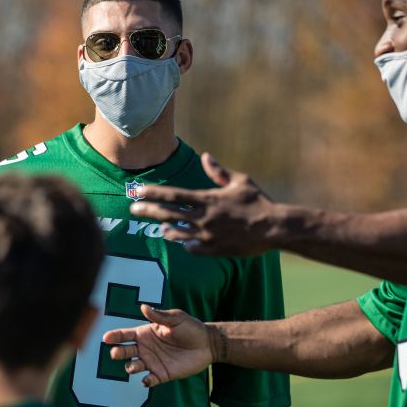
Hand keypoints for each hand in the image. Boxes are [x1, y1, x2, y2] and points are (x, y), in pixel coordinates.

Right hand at [102, 304, 216, 386]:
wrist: (207, 344)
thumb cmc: (191, 328)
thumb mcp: (176, 318)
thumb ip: (160, 316)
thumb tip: (143, 307)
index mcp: (145, 333)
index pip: (125, 335)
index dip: (115, 336)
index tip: (106, 338)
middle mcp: (145, 348)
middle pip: (125, 351)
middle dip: (118, 352)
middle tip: (115, 353)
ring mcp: (152, 362)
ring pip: (134, 366)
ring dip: (130, 367)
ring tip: (133, 366)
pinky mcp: (162, 375)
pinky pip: (149, 380)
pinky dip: (146, 381)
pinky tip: (147, 380)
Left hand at [129, 152, 279, 256]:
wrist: (274, 228)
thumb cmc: (259, 201)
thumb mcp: (240, 181)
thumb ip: (219, 172)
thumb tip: (205, 156)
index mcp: (208, 199)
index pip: (173, 195)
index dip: (153, 193)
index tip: (137, 191)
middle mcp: (203, 218)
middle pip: (168, 214)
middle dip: (148, 210)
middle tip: (132, 209)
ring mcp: (207, 235)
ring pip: (177, 233)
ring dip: (165, 228)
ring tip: (159, 226)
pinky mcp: (214, 250)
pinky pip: (193, 248)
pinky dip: (185, 243)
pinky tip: (182, 240)